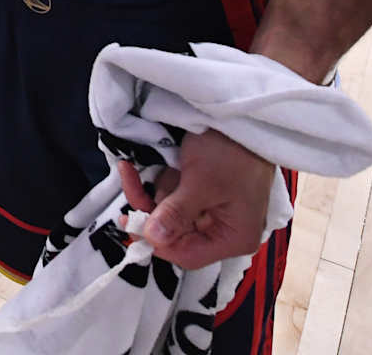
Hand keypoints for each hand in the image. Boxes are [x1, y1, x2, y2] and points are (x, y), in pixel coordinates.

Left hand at [117, 128, 274, 270]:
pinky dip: (164, 180)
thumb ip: (175, 213)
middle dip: (153, 206)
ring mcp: (212, 211)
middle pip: (175, 234)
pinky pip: (174, 196)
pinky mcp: (202, 193)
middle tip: (129, 178)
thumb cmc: (231, 151)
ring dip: (159, 188)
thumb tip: (151, 238)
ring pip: (169, 213)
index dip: (156, 241)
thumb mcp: (201, 182)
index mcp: (233, 238)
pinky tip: (158, 163)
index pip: (187, 255)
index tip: (129, 221)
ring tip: (165, 165)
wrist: (242, 115)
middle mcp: (223, 230)